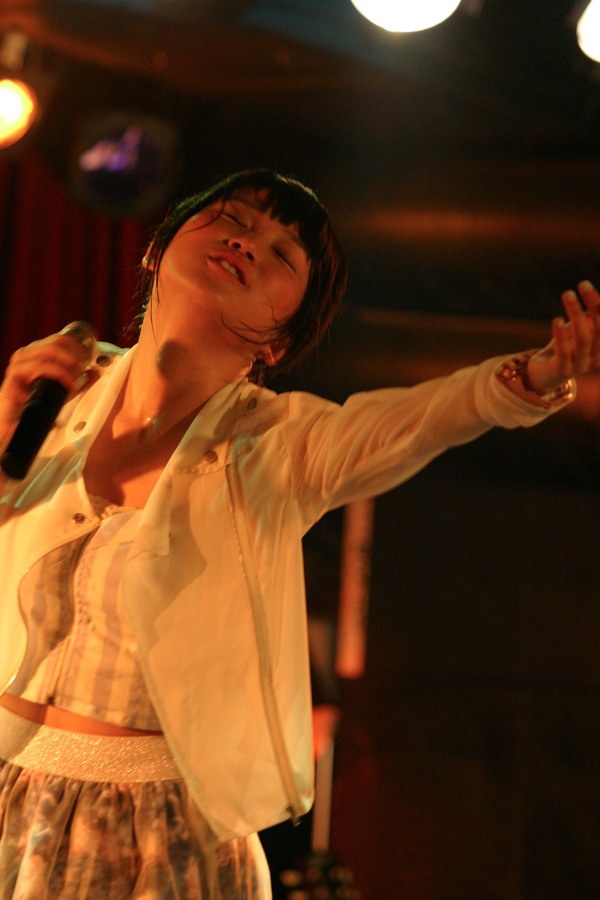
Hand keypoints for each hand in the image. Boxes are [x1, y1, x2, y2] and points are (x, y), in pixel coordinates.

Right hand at [0, 332, 90, 453]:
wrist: (15, 428)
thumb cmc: (34, 410)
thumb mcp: (61, 393)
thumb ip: (76, 382)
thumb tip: (94, 373)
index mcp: (36, 356)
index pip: (58, 340)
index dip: (77, 346)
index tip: (89, 358)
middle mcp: (26, 357)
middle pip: (54, 343)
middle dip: (74, 354)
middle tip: (84, 367)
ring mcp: (19, 366)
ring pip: (47, 352)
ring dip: (67, 364)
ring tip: (76, 377)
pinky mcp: (14, 377)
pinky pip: (38, 367)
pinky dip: (57, 373)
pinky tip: (68, 384)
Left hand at [526, 280, 599, 393]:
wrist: (544, 373)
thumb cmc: (566, 345)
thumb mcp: (580, 328)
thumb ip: (590, 315)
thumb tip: (590, 289)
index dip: (599, 304)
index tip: (588, 284)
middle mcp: (597, 358)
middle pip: (599, 329)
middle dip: (592, 304)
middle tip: (582, 283)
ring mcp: (581, 366)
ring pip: (583, 338)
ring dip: (576, 313)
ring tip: (568, 294)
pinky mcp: (563, 371)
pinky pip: (564, 352)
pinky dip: (562, 335)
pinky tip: (557, 319)